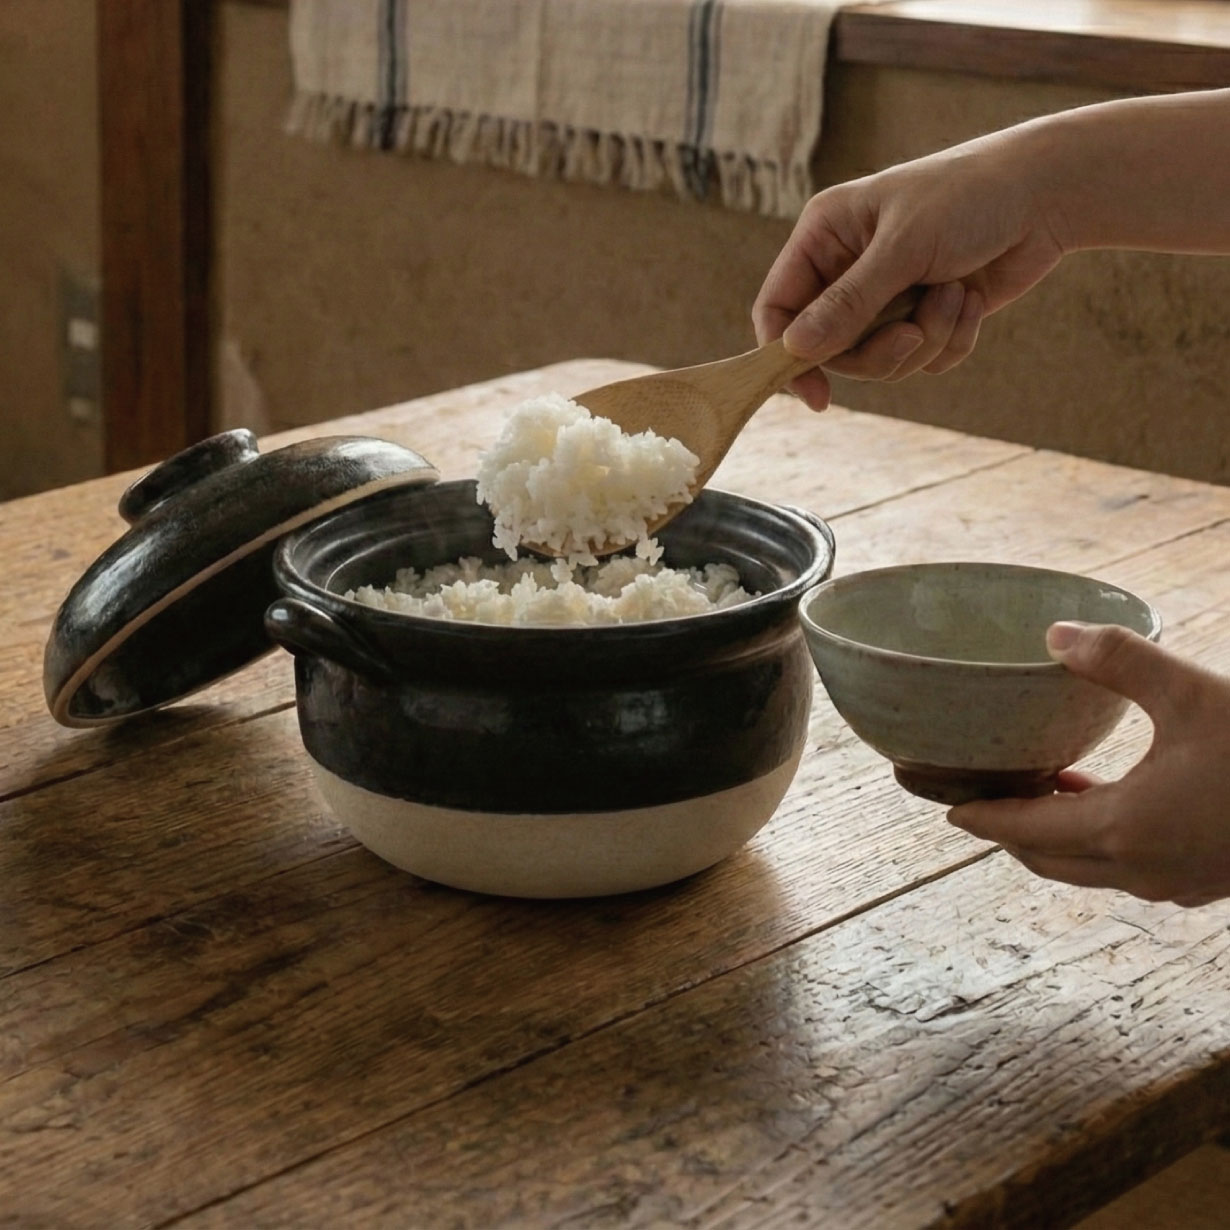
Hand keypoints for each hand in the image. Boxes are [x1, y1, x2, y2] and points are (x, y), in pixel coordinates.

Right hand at [752, 129, 1070, 408]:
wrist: (1048, 194)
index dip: (785, 355)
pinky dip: (951, 340)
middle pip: (831, 349)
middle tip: (912, 334)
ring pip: (880, 361)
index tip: (815, 395)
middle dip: (879, 350)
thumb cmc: (970, 198)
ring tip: (954, 295)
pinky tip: (971, 300)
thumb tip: (795, 349)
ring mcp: (887, 296)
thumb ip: (848, 303)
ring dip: (925, 339)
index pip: (777, 308)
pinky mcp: (926, 317)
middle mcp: (847, 269)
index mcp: (825, 237)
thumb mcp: (903, 247)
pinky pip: (922, 361)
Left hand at [948, 621, 1229, 907]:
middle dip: (1005, 829)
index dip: (979, 817)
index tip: (941, 806)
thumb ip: (1119, 661)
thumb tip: (1054, 633)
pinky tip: (1100, 793)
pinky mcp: (1205, 877)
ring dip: (1050, 834)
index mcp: (1123, 829)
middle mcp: (1141, 867)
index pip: (1022, 830)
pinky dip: (1095, 837)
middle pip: (1045, 858)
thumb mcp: (1193, 694)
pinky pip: (1126, 864)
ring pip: (1087, 866)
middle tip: (974, 797)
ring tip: (1032, 786)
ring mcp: (1176, 881)